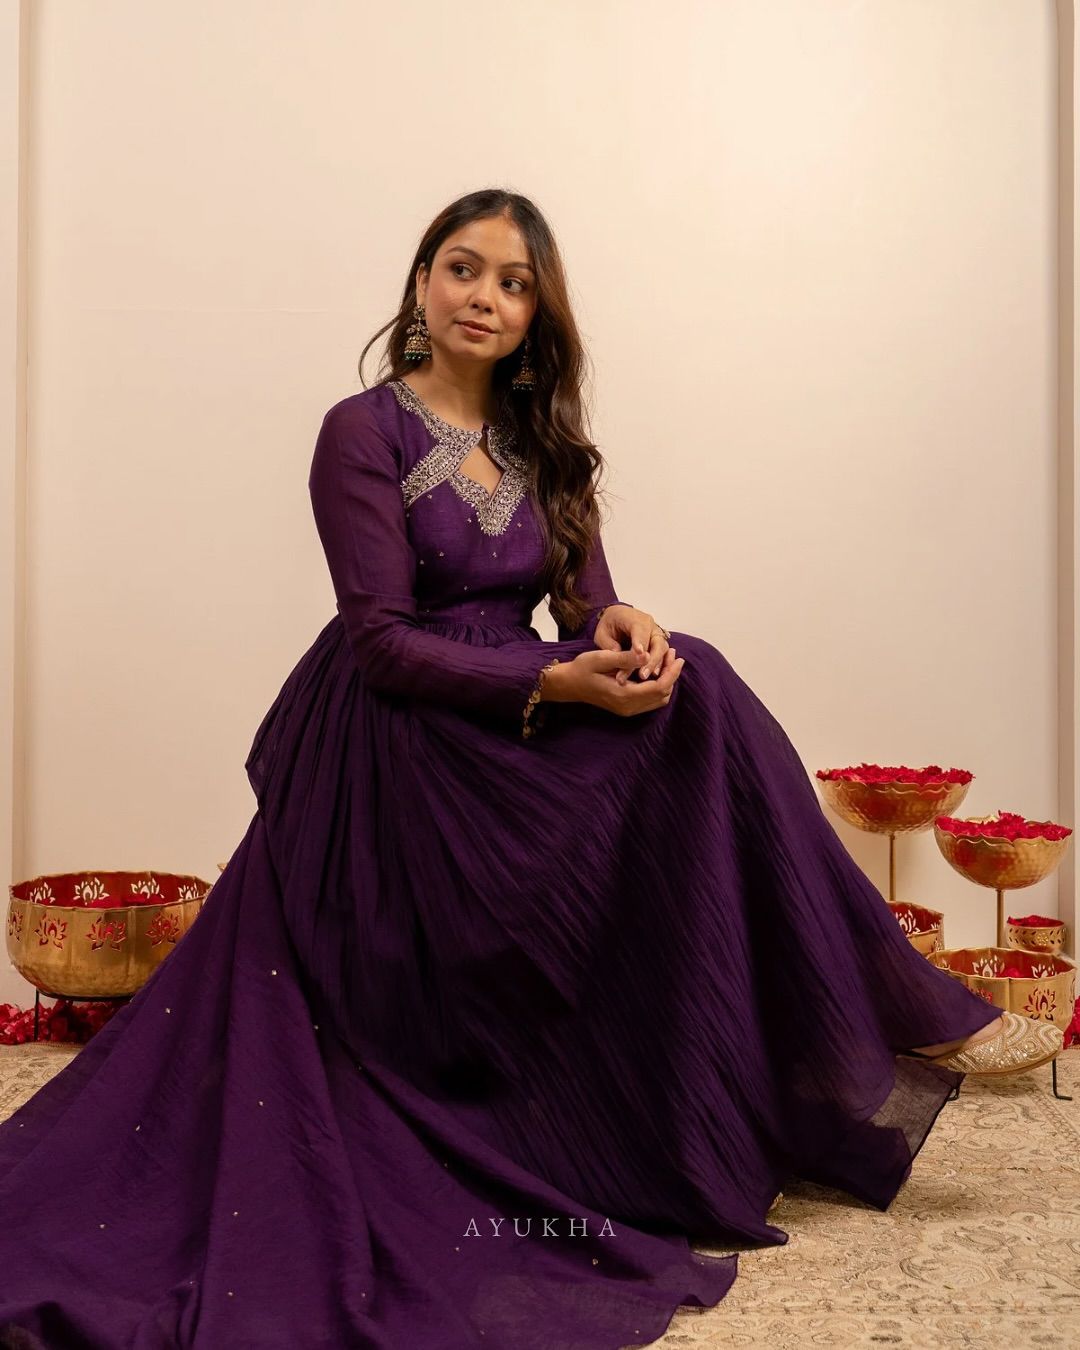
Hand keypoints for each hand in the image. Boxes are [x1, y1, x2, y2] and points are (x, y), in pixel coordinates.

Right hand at [543, 646, 685, 717]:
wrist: (568, 684)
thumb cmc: (583, 668)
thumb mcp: (602, 658)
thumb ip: (625, 658)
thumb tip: (646, 654)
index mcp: (624, 694)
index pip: (659, 687)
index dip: (672, 672)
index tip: (677, 656)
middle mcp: (628, 707)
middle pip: (662, 695)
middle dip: (672, 675)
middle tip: (673, 654)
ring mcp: (627, 710)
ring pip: (658, 700)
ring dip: (667, 681)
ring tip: (667, 660)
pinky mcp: (626, 708)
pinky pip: (650, 701)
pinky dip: (658, 687)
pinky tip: (656, 670)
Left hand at [593, 604, 673, 683]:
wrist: (617, 619)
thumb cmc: (609, 625)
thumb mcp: (602, 633)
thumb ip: (609, 644)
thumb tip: (618, 657)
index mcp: (635, 619)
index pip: (640, 630)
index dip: (640, 642)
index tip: (639, 653)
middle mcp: (650, 626)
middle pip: (657, 642)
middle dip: (650, 660)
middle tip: (642, 675)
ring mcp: (656, 635)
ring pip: (662, 650)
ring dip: (655, 665)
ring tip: (644, 677)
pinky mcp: (659, 645)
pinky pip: (663, 656)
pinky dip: (659, 666)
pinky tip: (653, 677)